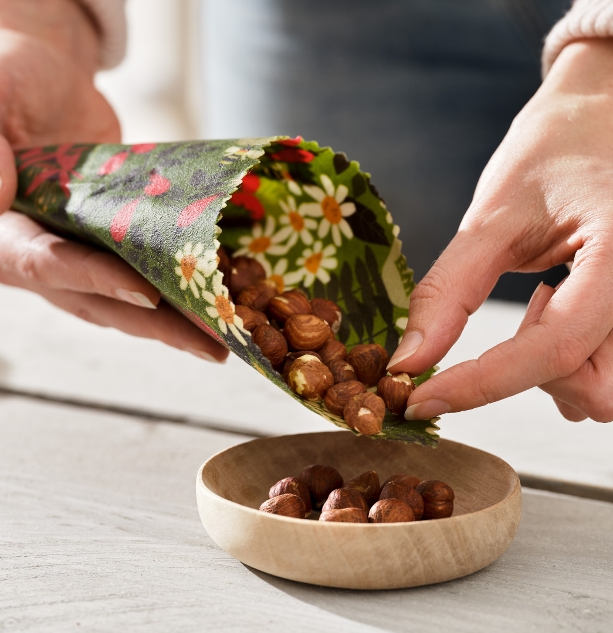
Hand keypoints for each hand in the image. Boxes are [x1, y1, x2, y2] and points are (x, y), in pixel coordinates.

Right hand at [0, 0, 227, 361]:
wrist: (47, 76)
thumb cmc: (13, 76)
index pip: (46, 264)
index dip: (96, 280)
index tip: (146, 294)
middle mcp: (36, 255)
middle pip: (97, 301)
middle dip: (155, 325)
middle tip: (212, 344)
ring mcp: (75, 256)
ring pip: (124, 303)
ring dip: (174, 323)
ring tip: (225, 337)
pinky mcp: (106, 249)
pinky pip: (140, 278)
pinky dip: (175, 294)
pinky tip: (214, 303)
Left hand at [388, 39, 612, 421]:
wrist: (602, 115)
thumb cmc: (553, 150)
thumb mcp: (494, 216)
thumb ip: (449, 292)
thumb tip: (410, 362)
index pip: (554, 348)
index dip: (479, 384)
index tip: (420, 401)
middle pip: (594, 388)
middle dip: (533, 374)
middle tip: (526, 306)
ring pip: (603, 392)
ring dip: (555, 369)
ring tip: (546, 301)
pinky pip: (609, 373)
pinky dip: (570, 363)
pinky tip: (560, 312)